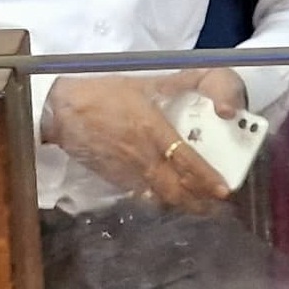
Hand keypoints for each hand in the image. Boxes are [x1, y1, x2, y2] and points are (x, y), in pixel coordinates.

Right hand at [43, 70, 240, 211]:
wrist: (64, 109)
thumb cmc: (106, 92)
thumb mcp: (147, 81)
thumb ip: (183, 84)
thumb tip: (213, 95)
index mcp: (152, 128)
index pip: (185, 160)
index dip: (206, 178)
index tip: (224, 190)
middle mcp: (141, 155)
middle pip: (175, 190)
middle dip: (199, 202)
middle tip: (218, 205)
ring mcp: (127, 171)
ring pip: (160, 198)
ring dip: (182, 205)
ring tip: (201, 207)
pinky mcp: (115, 179)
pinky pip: (143, 196)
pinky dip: (160, 202)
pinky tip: (170, 201)